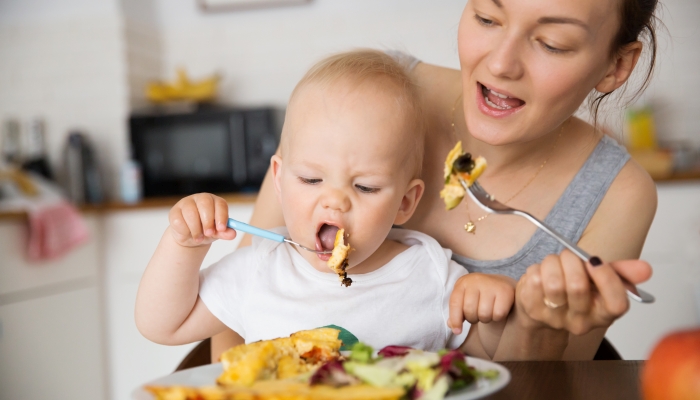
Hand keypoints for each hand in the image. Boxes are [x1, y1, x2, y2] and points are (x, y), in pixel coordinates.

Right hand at [168, 193, 236, 246]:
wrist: (189, 237)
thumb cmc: (206, 231)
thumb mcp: (217, 233)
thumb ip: (224, 232)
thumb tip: (232, 234)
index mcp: (214, 201)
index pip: (220, 204)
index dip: (221, 216)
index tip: (221, 228)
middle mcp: (201, 199)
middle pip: (205, 204)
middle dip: (208, 221)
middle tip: (209, 233)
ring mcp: (186, 203)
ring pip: (191, 213)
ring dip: (196, 229)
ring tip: (199, 238)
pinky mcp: (175, 211)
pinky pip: (179, 220)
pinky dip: (185, 230)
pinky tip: (188, 234)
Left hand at [448, 273, 516, 333]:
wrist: (502, 284)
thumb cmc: (480, 295)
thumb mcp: (465, 299)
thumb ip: (457, 312)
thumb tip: (452, 326)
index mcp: (463, 283)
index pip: (455, 303)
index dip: (455, 319)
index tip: (457, 331)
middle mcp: (476, 280)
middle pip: (469, 310)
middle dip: (473, 318)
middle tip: (478, 315)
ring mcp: (491, 284)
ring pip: (484, 314)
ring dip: (485, 319)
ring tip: (487, 312)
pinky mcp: (506, 291)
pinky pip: (498, 314)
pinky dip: (497, 318)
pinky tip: (497, 310)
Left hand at [515, 250, 651, 334]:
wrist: (542, 307)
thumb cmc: (573, 290)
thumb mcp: (600, 280)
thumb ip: (623, 273)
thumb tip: (646, 269)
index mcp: (603, 314)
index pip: (617, 304)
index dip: (607, 278)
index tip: (595, 261)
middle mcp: (580, 321)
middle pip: (578, 286)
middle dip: (572, 260)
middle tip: (569, 256)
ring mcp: (555, 318)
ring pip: (553, 282)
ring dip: (552, 262)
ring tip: (554, 263)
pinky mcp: (532, 309)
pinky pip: (534, 279)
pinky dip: (536, 268)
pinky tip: (541, 273)